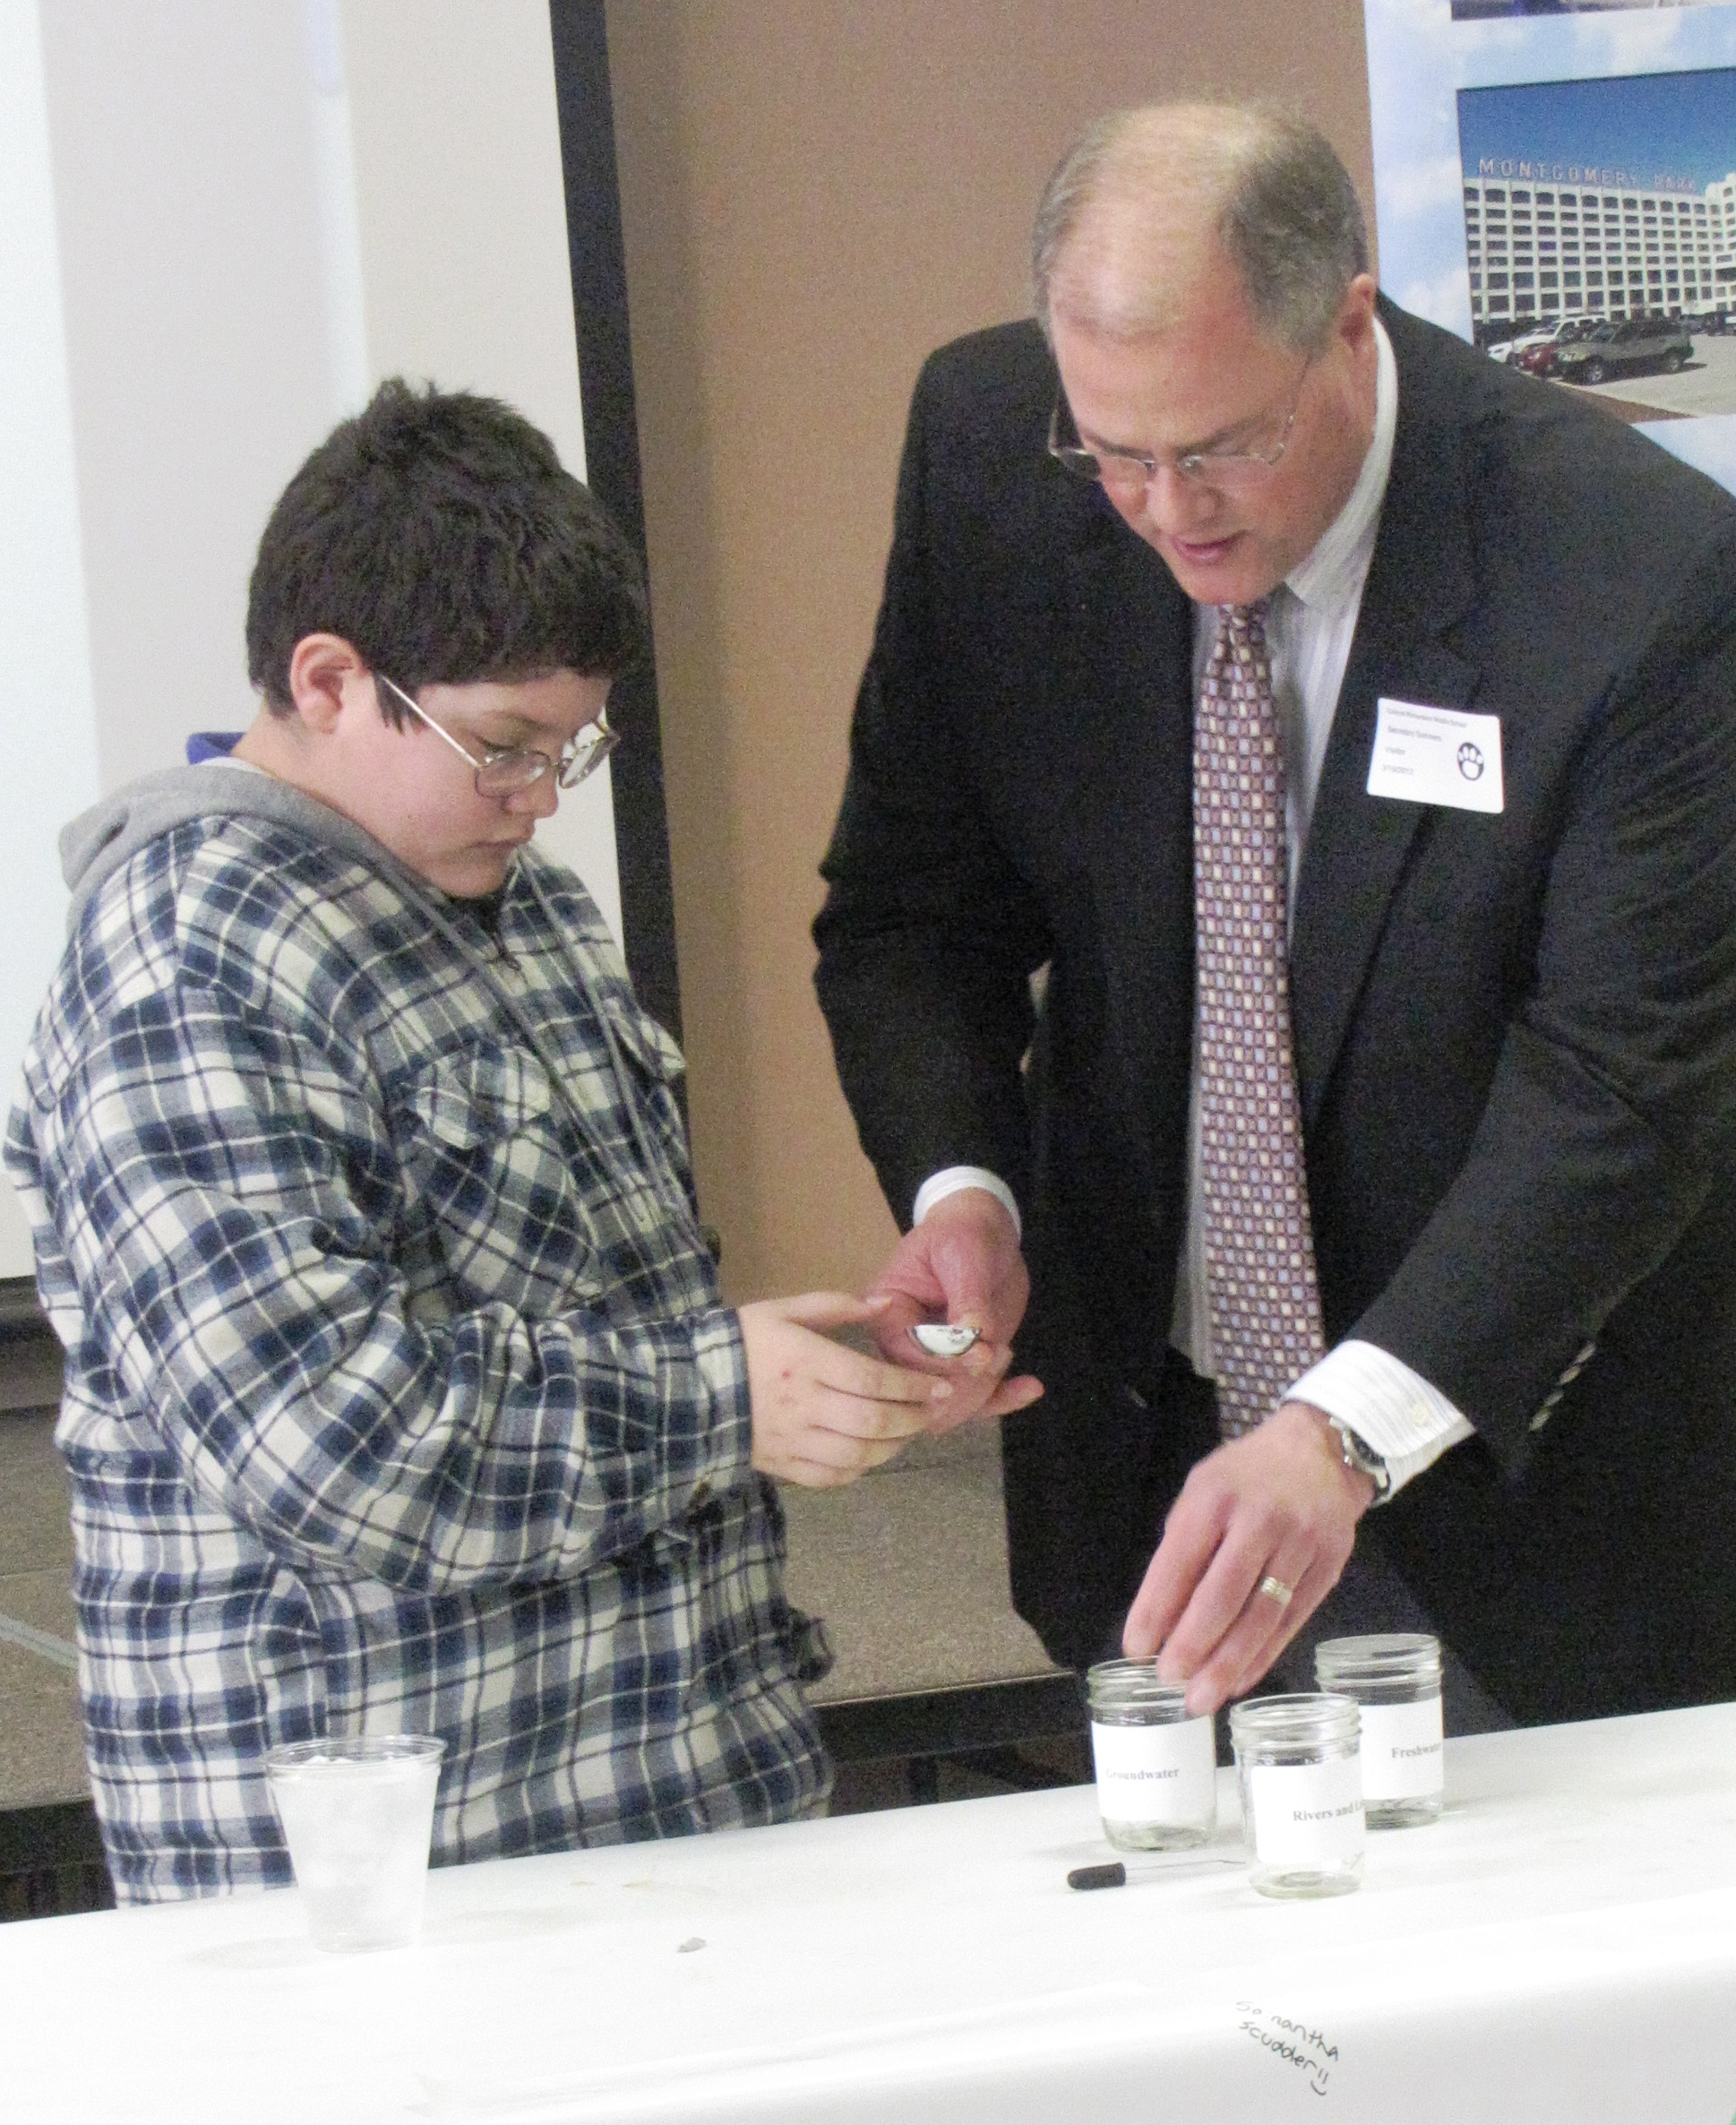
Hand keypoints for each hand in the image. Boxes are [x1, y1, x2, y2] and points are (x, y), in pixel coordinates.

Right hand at [740, 1292, 956, 1487]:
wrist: (689, 1387)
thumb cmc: (742, 1342)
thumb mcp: (782, 1310)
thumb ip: (836, 1305)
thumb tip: (886, 1304)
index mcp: (805, 1361)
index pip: (872, 1379)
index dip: (913, 1385)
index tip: (940, 1385)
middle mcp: (803, 1404)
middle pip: (872, 1421)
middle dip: (912, 1418)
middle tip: (932, 1410)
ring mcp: (793, 1440)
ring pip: (858, 1454)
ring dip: (893, 1447)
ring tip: (908, 1432)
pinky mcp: (783, 1465)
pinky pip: (831, 1476)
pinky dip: (860, 1469)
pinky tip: (871, 1455)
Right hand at [864, 1190, 1041, 1429]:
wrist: (986, 1234)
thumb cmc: (964, 1234)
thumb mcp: (964, 1256)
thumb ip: (969, 1299)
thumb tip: (975, 1341)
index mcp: (888, 1310)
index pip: (902, 1355)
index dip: (941, 1364)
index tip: (982, 1353)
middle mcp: (903, 1343)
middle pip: (919, 1391)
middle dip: (964, 1385)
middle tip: (998, 1352)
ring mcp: (931, 1360)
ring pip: (947, 1406)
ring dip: (983, 1392)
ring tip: (1007, 1352)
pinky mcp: (962, 1367)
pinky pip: (976, 1402)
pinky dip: (1005, 1399)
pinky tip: (1031, 1386)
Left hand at [1121, 1401, 1373, 1714]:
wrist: (1321, 1450)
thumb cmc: (1246, 1475)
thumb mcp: (1203, 1489)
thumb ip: (1182, 1546)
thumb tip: (1159, 1617)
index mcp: (1215, 1497)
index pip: (1179, 1561)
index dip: (1155, 1609)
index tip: (1135, 1648)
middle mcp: (1260, 1521)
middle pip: (1223, 1596)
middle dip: (1192, 1645)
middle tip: (1167, 1680)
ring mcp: (1300, 1545)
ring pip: (1261, 1616)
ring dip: (1227, 1664)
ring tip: (1200, 1698)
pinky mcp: (1328, 1568)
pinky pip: (1292, 1622)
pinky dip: (1263, 1656)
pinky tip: (1238, 1681)